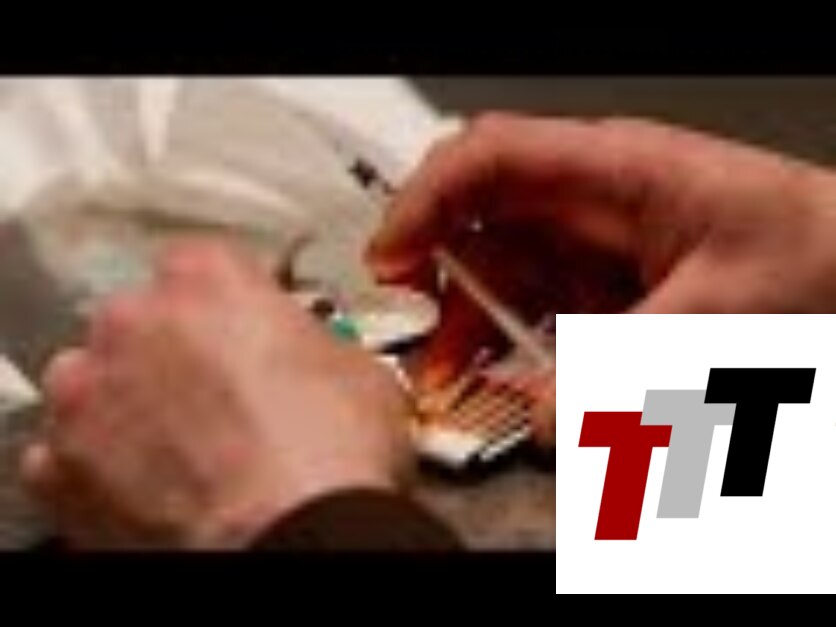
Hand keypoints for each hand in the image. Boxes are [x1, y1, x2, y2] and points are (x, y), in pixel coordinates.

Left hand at [22, 239, 412, 548]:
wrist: (297, 534)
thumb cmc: (332, 452)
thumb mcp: (355, 367)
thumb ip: (306, 342)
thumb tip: (304, 357)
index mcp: (207, 279)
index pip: (202, 266)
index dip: (227, 305)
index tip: (240, 331)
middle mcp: (133, 322)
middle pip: (140, 322)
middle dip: (172, 353)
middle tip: (217, 397)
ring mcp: (89, 394)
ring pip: (93, 382)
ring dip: (126, 404)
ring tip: (180, 447)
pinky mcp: (62, 469)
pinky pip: (66, 455)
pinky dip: (99, 468)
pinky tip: (148, 486)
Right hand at [368, 114, 835, 395]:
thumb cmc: (814, 260)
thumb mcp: (719, 316)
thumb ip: (626, 373)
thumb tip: (542, 421)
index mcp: (612, 170)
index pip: (491, 159)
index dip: (426, 200)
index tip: (391, 257)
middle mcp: (590, 202)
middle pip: (482, 218)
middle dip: (436, 271)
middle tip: (414, 329)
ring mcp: (594, 246)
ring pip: (503, 270)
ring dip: (469, 320)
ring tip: (449, 373)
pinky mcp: (604, 289)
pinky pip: (538, 309)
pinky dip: (511, 344)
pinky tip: (503, 379)